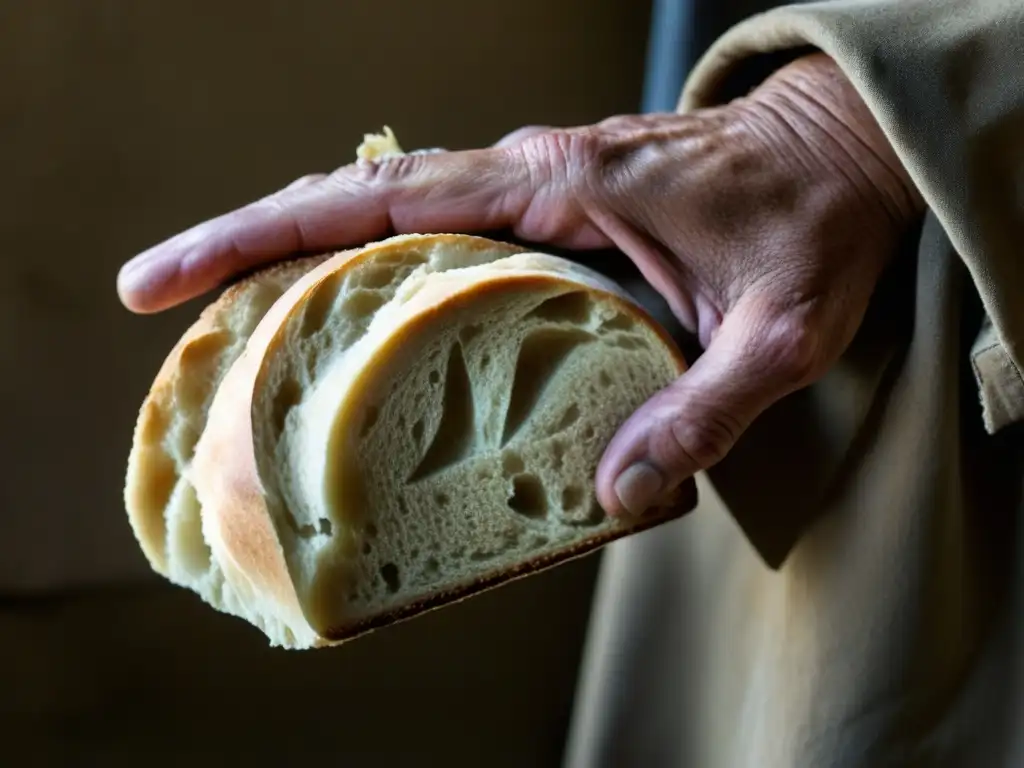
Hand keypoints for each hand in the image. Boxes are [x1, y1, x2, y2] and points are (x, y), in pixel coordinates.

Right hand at [118, 53, 923, 516]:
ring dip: (306, 257)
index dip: (271, 233)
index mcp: (561, 188)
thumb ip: (703, 410)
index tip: (181, 272)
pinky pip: (440, 231)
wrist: (846, 154)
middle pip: (357, 202)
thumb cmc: (815, 223)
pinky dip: (377, 267)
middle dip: (253, 246)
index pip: (384, 202)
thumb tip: (615, 492)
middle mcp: (529, 176)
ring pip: (389, 213)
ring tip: (236, 324)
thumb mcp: (780, 333)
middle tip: (168, 304)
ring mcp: (536, 188)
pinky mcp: (552, 209)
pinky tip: (351, 320)